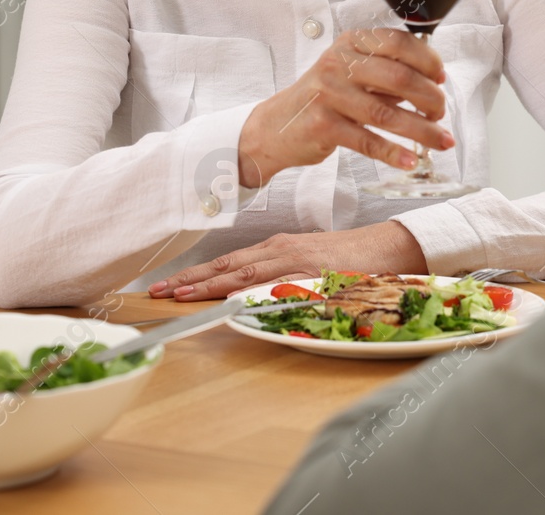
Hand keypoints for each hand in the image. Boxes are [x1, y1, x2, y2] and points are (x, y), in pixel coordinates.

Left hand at [149, 220, 429, 300]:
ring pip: (241, 272)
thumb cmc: (351, 259)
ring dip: (208, 284)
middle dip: (189, 280)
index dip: (196, 275)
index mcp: (277, 249)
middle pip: (226, 266)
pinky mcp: (310, 270)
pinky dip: (248, 288)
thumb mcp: (309, 264)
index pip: (228, 263)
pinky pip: (273, 281)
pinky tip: (227, 296)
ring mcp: (293, 260)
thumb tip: (251, 294)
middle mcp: (279, 250)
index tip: (169, 286)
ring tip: (179, 295)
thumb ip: (281, 276)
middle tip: (156, 292)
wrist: (387, 248)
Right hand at [236, 27, 451, 187]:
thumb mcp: (351, 73)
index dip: (428, 60)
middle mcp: (338, 63)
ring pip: (387, 113)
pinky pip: (367, 140)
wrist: (276, 126)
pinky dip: (393, 153)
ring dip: (421, 130)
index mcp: (350, 44)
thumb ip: (386, 73)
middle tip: (440, 114)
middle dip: (430, 98)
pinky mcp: (323, 125)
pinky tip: (410, 160)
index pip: (398, 42)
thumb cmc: (322, 99)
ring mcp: (328, 94)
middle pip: (399, 77)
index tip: (441, 79)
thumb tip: (432, 82)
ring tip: (440, 140)